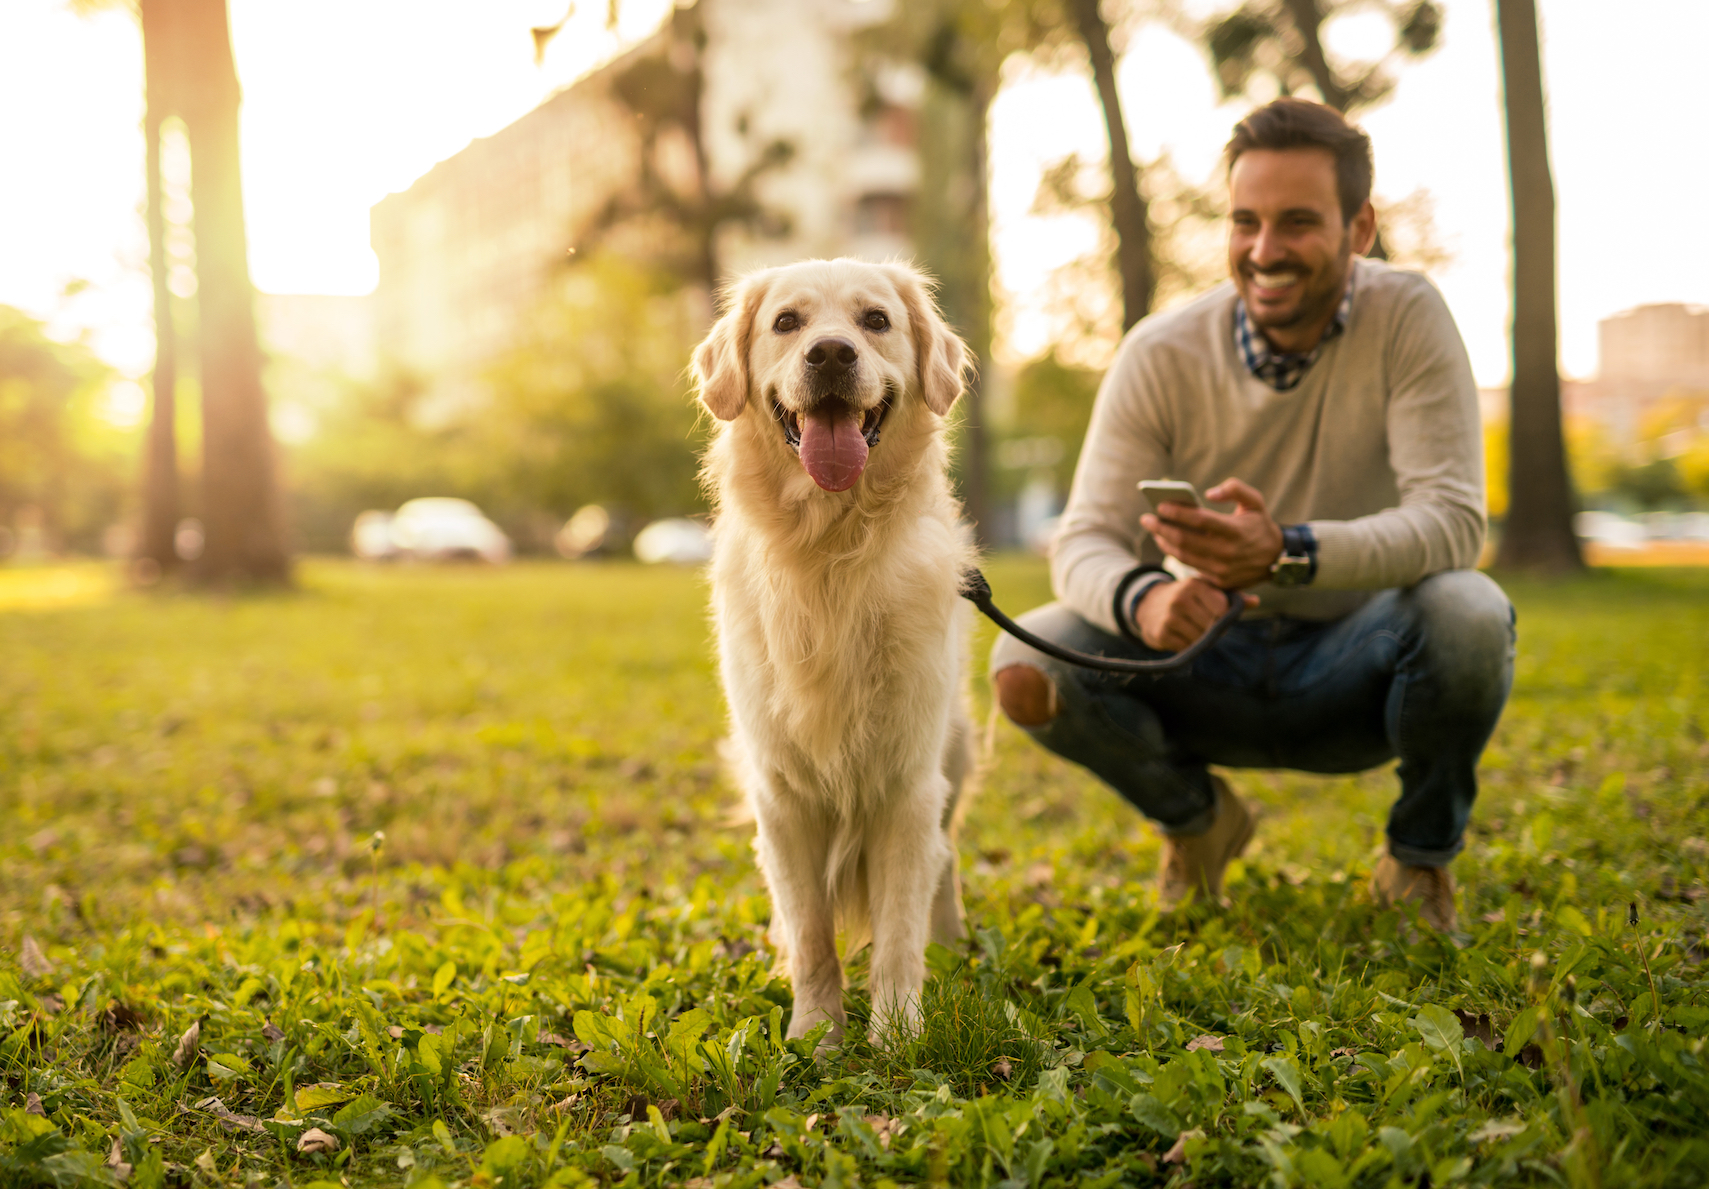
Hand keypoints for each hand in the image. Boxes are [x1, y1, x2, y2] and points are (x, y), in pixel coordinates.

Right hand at [1132, 577, 1259, 651]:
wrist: (1148, 605)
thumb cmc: (1186, 597)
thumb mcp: (1206, 590)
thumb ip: (1232, 597)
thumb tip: (1256, 602)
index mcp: (1194, 584)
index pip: (1222, 609)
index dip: (1223, 617)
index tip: (1216, 615)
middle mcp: (1180, 598)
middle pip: (1212, 626)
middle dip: (1213, 630)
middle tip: (1204, 625)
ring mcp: (1169, 617)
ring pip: (1200, 639)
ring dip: (1201, 640)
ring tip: (1193, 629)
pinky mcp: (1161, 633)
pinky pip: (1186, 647)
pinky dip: (1187, 645)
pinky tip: (1181, 635)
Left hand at [1140, 477, 1283, 589]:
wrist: (1276, 559)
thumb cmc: (1260, 525)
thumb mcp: (1255, 502)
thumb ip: (1235, 489)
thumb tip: (1209, 493)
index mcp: (1235, 531)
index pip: (1199, 520)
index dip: (1177, 513)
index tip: (1159, 506)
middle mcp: (1227, 552)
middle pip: (1184, 540)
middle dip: (1161, 528)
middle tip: (1146, 518)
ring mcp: (1221, 569)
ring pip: (1183, 556)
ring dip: (1164, 542)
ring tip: (1154, 530)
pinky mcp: (1218, 581)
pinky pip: (1190, 567)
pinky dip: (1175, 554)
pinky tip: (1166, 543)